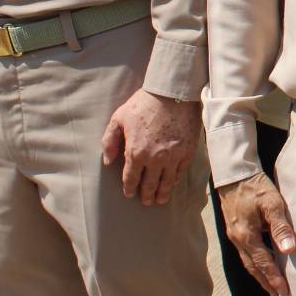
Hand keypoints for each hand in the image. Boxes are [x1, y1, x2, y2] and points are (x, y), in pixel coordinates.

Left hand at [100, 90, 201, 204]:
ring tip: (160, 200)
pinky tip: (172, 183)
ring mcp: (173, 157)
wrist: (173, 93)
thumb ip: (109, 141)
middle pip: (149, 184)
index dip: (129, 188)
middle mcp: (154, 159)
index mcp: (136, 152)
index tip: (129, 194)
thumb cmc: (143, 104)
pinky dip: (175, 180)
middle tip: (146, 202)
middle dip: (146, 195)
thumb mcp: (118, 119)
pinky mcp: (187, 152)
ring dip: (162, 194)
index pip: (131, 178)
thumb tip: (108, 162)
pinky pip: (180, 172)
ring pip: (166, 182)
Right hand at [218, 173, 295, 295]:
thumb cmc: (254, 186)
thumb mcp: (271, 203)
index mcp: (246, 235)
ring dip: (259, 274)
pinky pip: (245, 252)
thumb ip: (280, 227)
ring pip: (247, 261)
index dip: (273, 278)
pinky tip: (261, 263)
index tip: (284, 292)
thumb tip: (288, 250)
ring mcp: (234, 235)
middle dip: (265, 282)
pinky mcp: (235, 229)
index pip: (262, 263)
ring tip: (270, 285)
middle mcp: (237, 239)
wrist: (234, 174)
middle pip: (252, 267)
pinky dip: (254, 262)